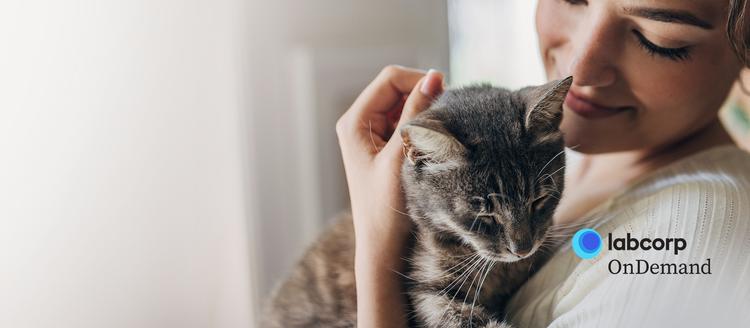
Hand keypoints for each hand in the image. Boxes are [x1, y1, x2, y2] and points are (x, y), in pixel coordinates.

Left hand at [335, 65, 443, 326]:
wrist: (383, 246)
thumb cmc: (386, 207)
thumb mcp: (401, 156)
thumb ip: (416, 114)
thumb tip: (434, 76)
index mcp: (354, 122)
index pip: (391, 79)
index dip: (419, 80)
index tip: (446, 98)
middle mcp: (360, 123)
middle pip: (398, 88)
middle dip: (424, 97)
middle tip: (447, 119)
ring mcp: (372, 135)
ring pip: (406, 105)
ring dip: (426, 113)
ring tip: (440, 134)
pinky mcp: (385, 147)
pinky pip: (408, 122)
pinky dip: (424, 126)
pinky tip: (434, 143)